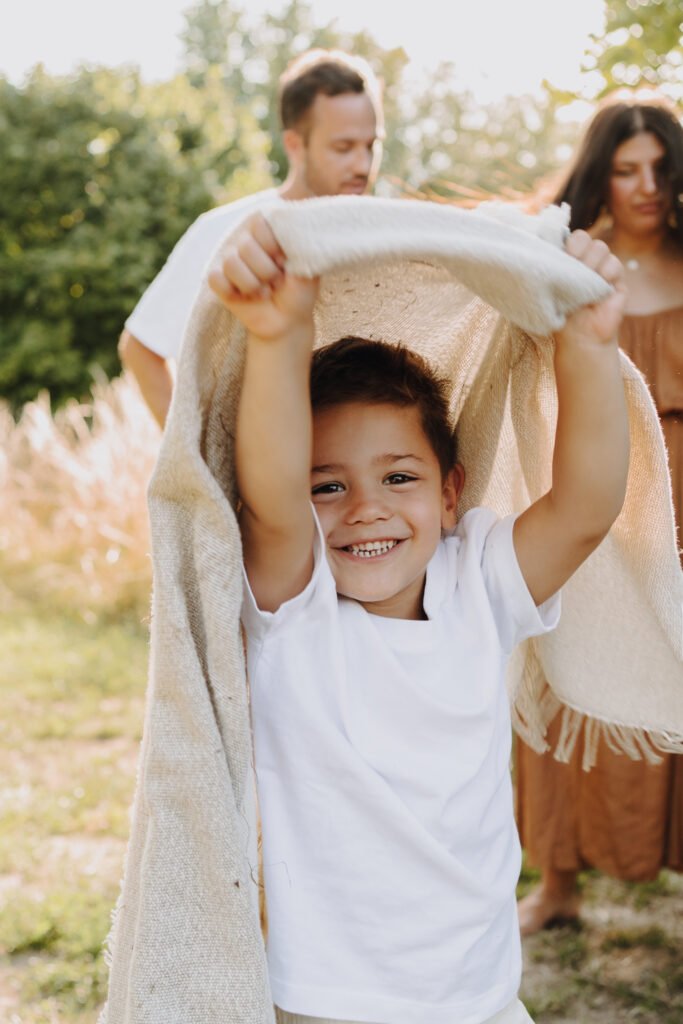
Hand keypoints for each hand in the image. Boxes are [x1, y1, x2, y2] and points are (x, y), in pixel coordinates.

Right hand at [208, 214, 318, 340]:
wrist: (288, 319)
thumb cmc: (299, 289)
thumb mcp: (307, 262)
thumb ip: (298, 238)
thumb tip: (292, 215)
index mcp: (267, 231)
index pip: (259, 223)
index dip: (272, 246)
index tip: (284, 262)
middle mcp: (246, 241)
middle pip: (245, 246)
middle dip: (266, 271)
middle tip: (277, 281)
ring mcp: (230, 260)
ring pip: (231, 263)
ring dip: (252, 284)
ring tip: (264, 292)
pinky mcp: (219, 280)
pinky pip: (215, 279)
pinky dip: (232, 291)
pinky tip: (245, 297)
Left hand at [559, 231, 625, 345]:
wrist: (581, 336)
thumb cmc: (562, 314)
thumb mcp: (552, 290)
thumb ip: (552, 268)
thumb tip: (546, 244)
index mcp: (566, 260)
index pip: (566, 237)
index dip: (566, 242)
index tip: (561, 254)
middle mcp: (583, 260)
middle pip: (584, 237)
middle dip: (577, 249)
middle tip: (573, 264)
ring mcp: (601, 268)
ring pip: (600, 247)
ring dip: (591, 262)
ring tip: (584, 280)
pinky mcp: (616, 279)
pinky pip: (614, 263)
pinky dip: (606, 273)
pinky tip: (599, 287)